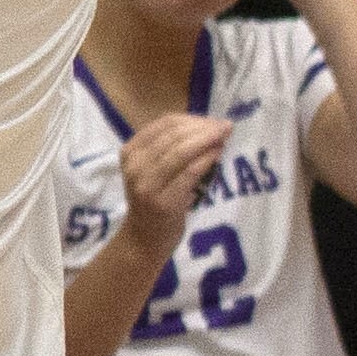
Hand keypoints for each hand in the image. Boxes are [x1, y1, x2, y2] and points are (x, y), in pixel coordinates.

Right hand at [116, 107, 230, 255]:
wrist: (145, 237)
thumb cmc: (155, 198)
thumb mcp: (153, 168)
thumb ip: (169, 148)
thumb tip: (207, 125)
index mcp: (130, 152)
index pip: (163, 124)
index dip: (192, 118)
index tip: (213, 121)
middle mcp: (135, 166)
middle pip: (174, 135)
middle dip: (204, 127)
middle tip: (226, 126)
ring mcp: (147, 184)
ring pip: (181, 151)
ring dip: (207, 140)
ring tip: (225, 136)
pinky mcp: (164, 201)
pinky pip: (189, 172)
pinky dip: (206, 159)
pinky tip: (218, 153)